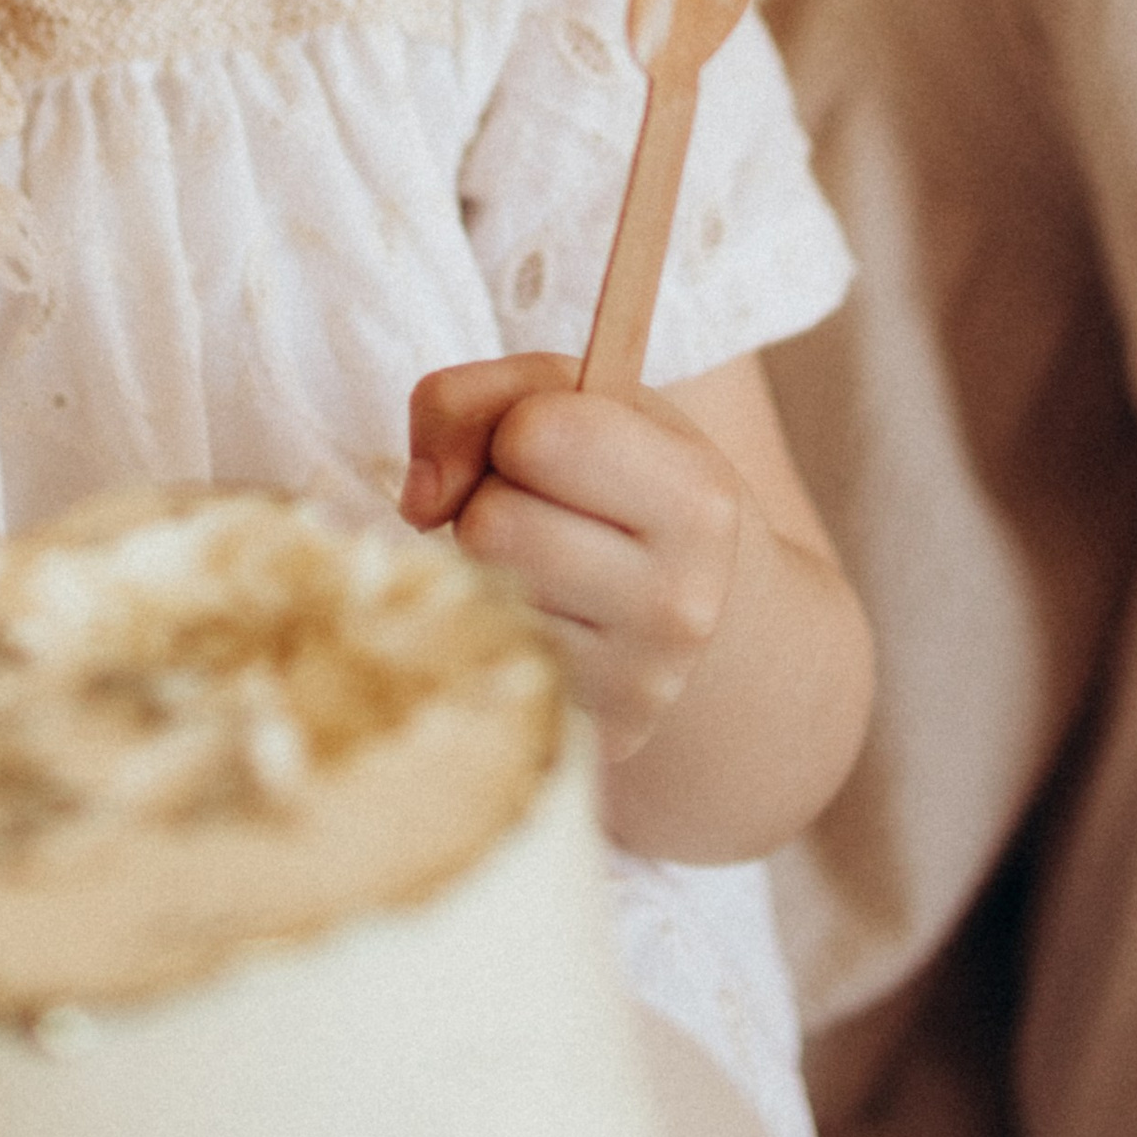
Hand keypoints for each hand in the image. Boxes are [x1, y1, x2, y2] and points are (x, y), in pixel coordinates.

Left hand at [401, 349, 872, 861]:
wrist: (717, 624)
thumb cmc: (624, 490)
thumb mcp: (580, 407)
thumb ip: (474, 402)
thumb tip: (419, 501)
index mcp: (696, 500)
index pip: (536, 434)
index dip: (518, 427)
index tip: (550, 450)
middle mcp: (678, 602)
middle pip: (492, 523)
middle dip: (493, 501)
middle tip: (545, 513)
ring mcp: (635, 685)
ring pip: (478, 590)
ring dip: (487, 564)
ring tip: (541, 563)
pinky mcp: (590, 735)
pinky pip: (480, 652)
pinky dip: (492, 623)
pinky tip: (545, 618)